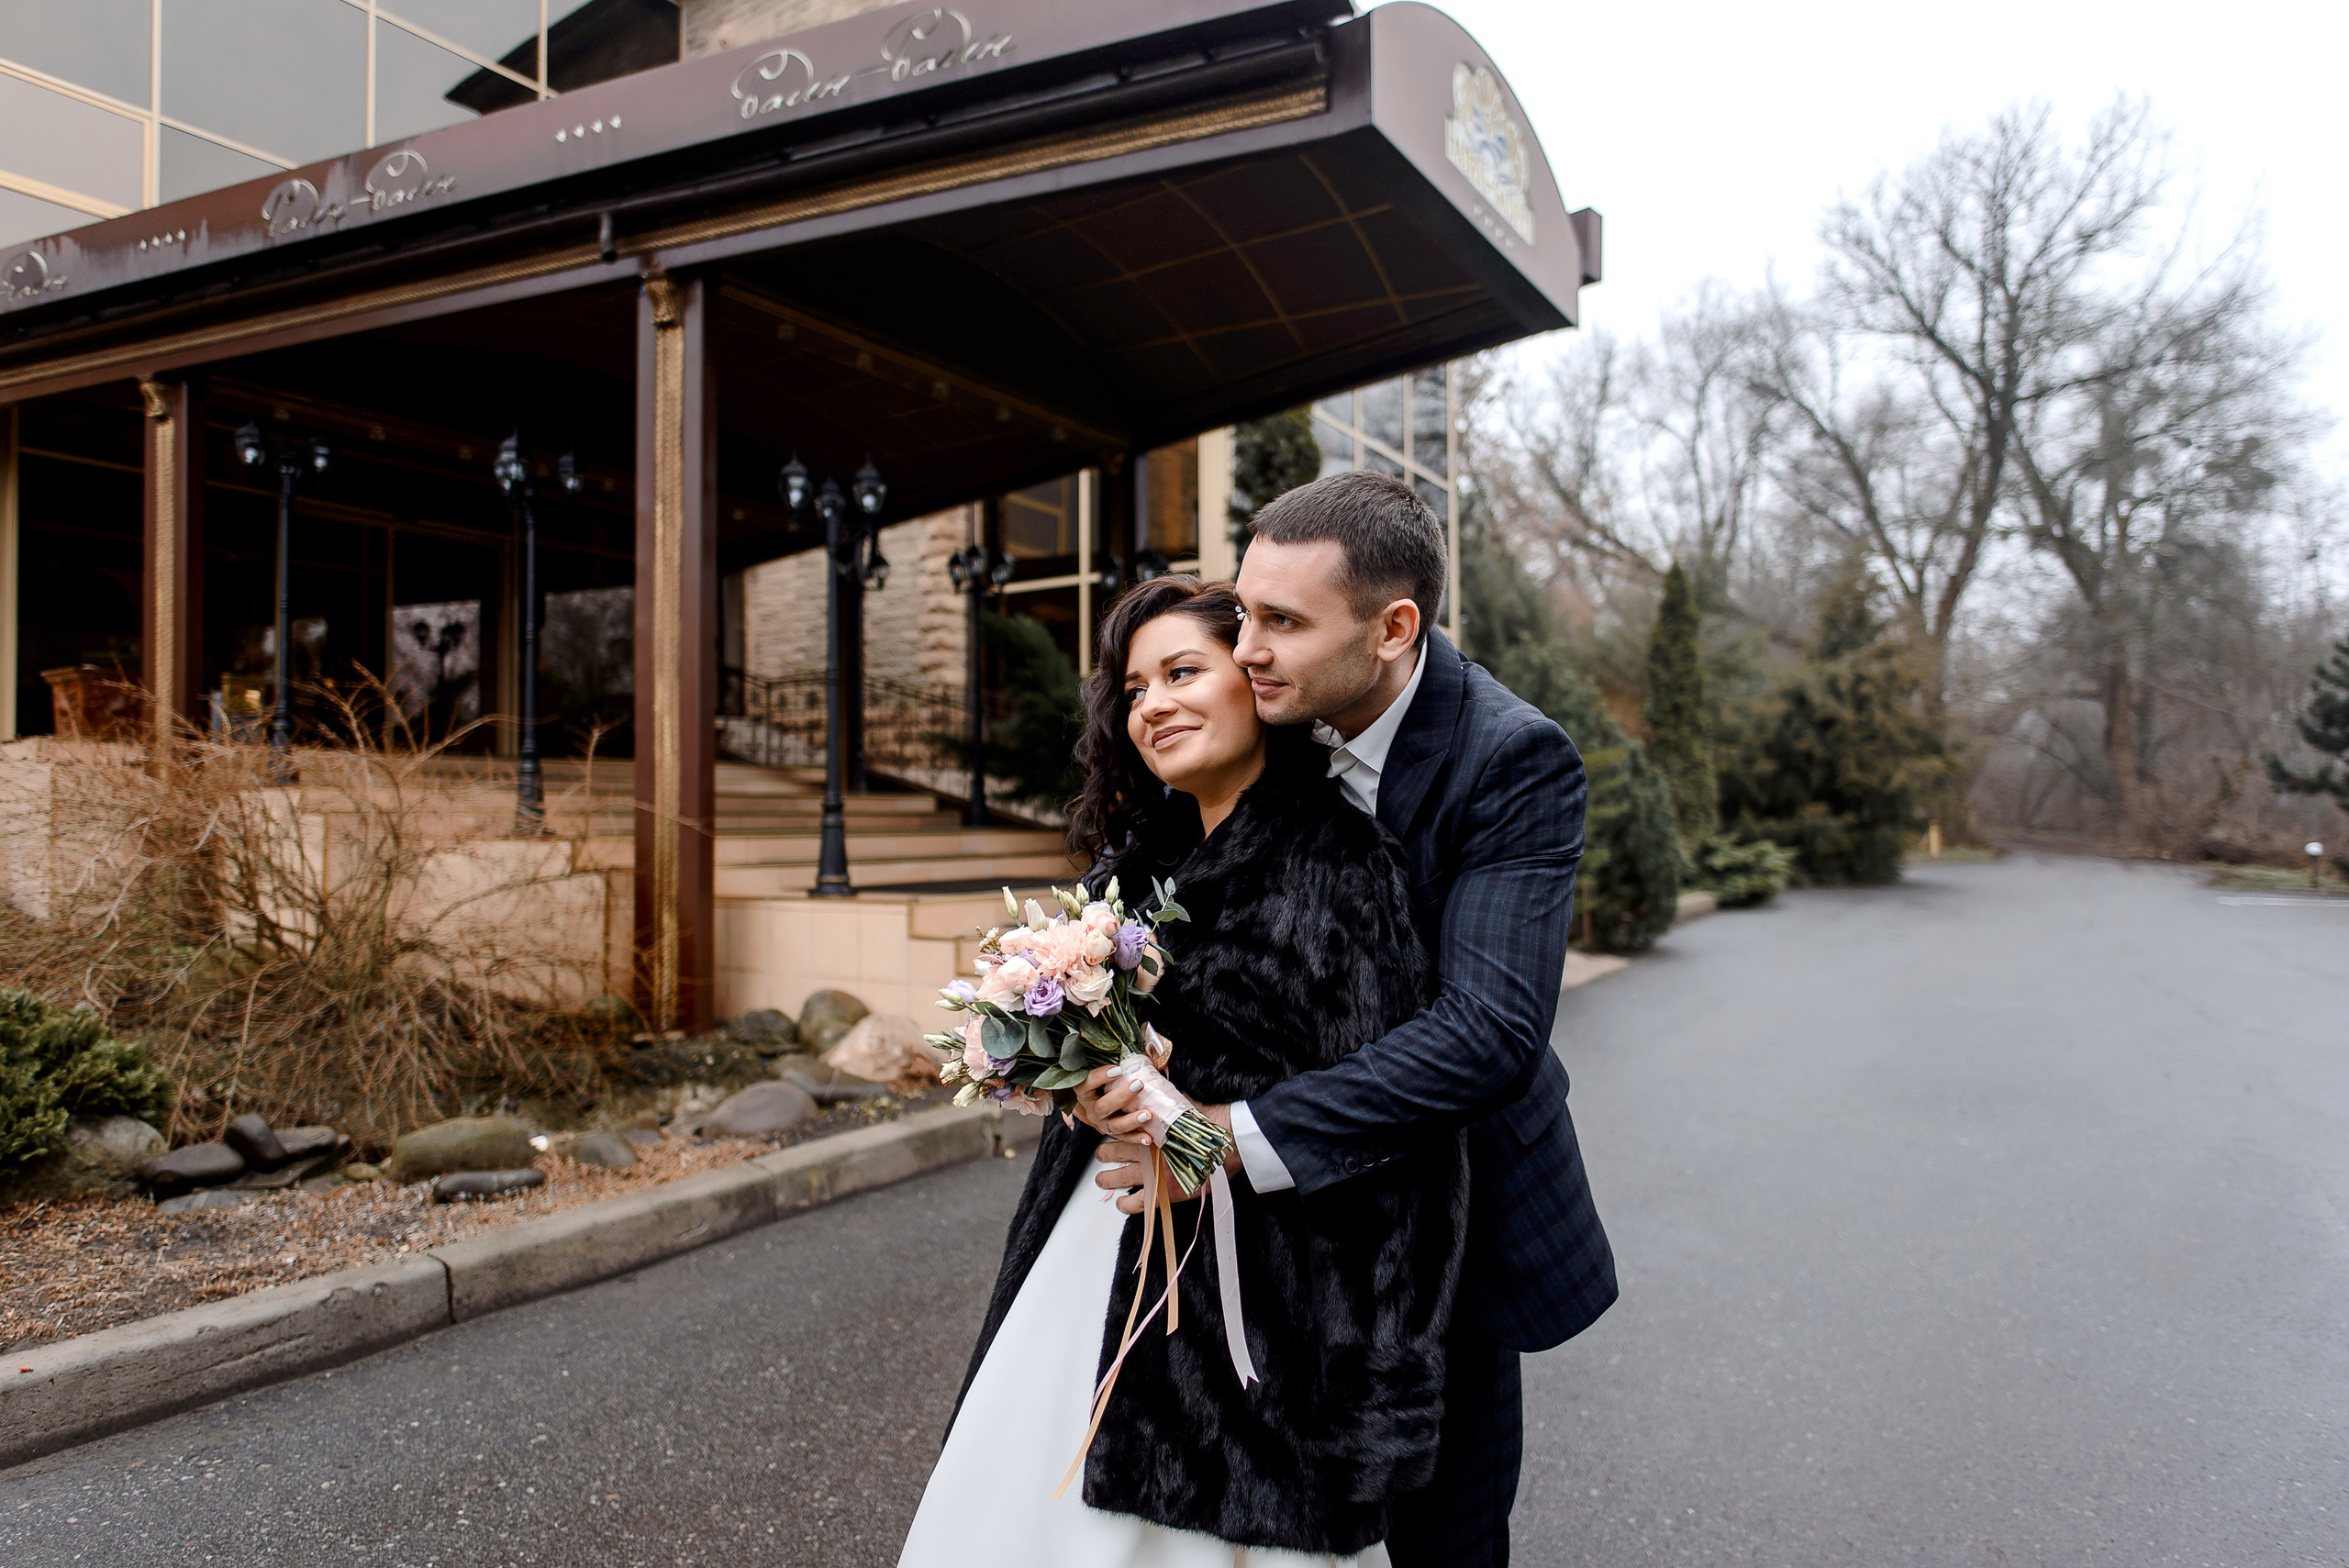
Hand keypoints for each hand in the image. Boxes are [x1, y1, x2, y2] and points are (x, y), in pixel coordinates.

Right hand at [1073, 1064, 1150, 1138]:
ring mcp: (1102, 1122)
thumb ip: (1118, 1059)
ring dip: (1131, 1120)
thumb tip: (1144, 1047)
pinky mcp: (1113, 1133)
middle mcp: (1092, 1108)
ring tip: (1147, 1114)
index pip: (1087, 1083)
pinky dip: (1137, 1138)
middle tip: (1139, 1085)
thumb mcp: (1109, 1070)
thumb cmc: (1110, 1079)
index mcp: (1085, 1091)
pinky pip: (1124, 1138)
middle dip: (1122, 1096)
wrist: (1108, 1100)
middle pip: (1103, 1106)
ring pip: (1114, 1125)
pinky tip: (1148, 1138)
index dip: (1100, 1077)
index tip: (1117, 1070)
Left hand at [1092, 1102, 1241, 1215]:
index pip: (1121, 1129)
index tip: (1107, 1129)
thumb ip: (1163, 1102)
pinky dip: (1126, 1205)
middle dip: (1105, 1153)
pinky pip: (1138, 1203)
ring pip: (1120, 1177)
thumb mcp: (1181, 1105)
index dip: (1112, 1130)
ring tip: (1102, 1179)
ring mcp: (1154, 1173)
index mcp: (1149, 1128)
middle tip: (1101, 1154)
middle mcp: (1148, 1150)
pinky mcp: (1164, 1192)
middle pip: (1116, 1151)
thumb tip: (1152, 1087)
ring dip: (1108, 1178)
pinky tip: (1121, 1203)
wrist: (1227, 1145)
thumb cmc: (1209, 1123)